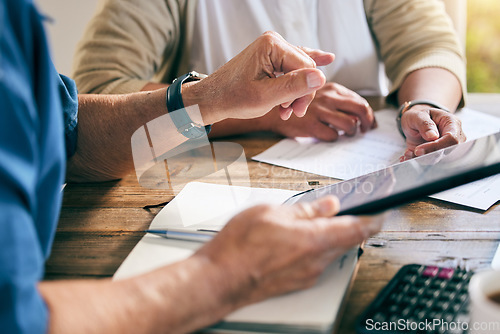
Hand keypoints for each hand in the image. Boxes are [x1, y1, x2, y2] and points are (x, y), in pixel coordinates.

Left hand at [182, 31, 334, 124]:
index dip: (306, 92)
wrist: (212, 99)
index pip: (306, 67)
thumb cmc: (233, 98)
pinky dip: (301, 74)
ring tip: (286, 109)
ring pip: (299, 70)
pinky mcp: (270, 57)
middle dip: (300, 93)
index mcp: (272, 45)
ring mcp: (271, 48)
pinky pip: (293, 63)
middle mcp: (273, 41)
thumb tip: (320, 78)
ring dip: (295, 92)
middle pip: (304, 68)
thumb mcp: (266, 97)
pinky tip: (326, 58)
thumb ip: (293, 87)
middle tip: (291, 112)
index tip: (296, 111)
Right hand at [193, 196, 382, 308]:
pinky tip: (304, 239)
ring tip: (322, 221)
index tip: (382, 212)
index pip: (357, 229)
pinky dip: (319, 247)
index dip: (374, 219)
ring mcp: (307, 274)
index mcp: (313, 239)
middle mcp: (315, 261)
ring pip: (333, 251)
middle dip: (352, 226)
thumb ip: (304, 210)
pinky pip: (318, 261)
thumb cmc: (239, 247)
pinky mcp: (297, 281)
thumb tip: (327, 205)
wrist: (220, 279)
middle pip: (348, 241)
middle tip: (349, 211)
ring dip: (334, 236)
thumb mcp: (271, 213)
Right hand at [267, 82, 375, 140]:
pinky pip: (333, 135)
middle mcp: (328, 98)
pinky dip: (334, 138)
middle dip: (367, 122)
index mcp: (332, 89)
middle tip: (365, 130)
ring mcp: (320, 112)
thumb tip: (359, 111)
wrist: (272, 110)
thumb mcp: (317, 92)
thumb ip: (336, 98)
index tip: (369, 122)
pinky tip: (328, 135)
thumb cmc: (297, 103)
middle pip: (361, 110)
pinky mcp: (311, 125)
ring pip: (350, 124)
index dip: (368, 114)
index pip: (360, 101)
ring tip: (346, 134)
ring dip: (351, 132)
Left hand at [400, 105, 465, 160]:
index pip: (451, 139)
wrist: (415, 121)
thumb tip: (433, 136)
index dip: (435, 146)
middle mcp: (453, 136)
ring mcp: (445, 146)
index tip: (418, 150)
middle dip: (427, 154)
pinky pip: (428, 160)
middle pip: (445, 151)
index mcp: (452, 123)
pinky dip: (416, 160)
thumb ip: (425, 124)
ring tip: (408, 153)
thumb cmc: (419, 115)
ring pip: (436, 158)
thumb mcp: (418, 115)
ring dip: (420, 158)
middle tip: (412, 152)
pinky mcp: (436, 154)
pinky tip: (408, 155)